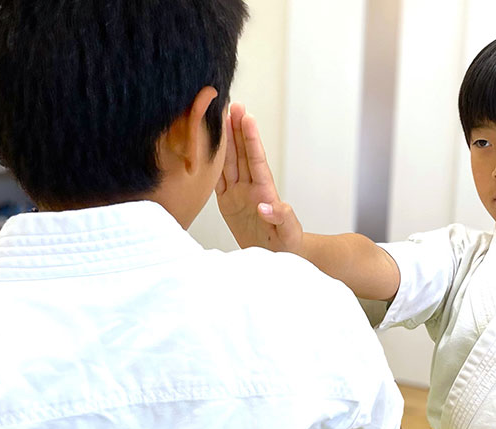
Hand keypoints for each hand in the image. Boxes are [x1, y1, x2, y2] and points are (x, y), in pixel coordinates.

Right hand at [216, 103, 303, 252]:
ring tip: (219, 118)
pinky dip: (212, 165)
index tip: (246, 117)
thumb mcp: (289, 233)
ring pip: (230, 162)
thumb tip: (266, 206)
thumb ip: (281, 218)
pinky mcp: (228, 203)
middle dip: (237, 129)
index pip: (256, 160)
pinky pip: (218, 180)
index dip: (251, 138)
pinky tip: (206, 149)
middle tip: (232, 104)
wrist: (279, 256)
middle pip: (242, 154)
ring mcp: (239, 194)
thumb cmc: (289, 244)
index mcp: (265, 191)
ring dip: (225, 142)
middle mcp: (251, 188)